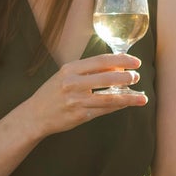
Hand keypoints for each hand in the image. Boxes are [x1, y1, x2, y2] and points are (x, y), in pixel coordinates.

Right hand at [27, 53, 144, 133]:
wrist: (34, 116)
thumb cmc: (52, 94)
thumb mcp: (65, 76)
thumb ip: (87, 71)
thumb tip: (115, 67)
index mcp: (70, 69)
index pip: (101, 60)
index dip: (121, 60)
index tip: (134, 61)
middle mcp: (73, 83)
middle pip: (107, 77)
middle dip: (126, 77)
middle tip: (137, 76)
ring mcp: (76, 100)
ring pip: (109, 97)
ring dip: (128, 95)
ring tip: (140, 95)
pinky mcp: (80, 115)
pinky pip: (104, 110)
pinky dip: (118, 106)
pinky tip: (128, 104)